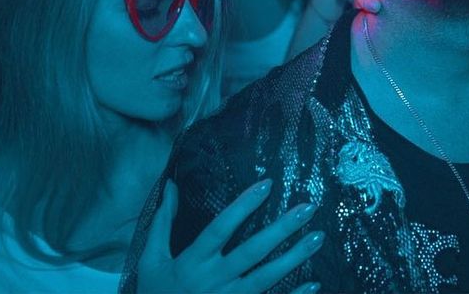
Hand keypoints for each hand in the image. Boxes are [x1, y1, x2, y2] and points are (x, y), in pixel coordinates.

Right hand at [137, 180, 323, 293]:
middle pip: (252, 251)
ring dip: (294, 258)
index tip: (267, 184)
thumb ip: (161, 224)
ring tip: (318, 238)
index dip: (243, 206)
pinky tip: (314, 283)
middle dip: (282, 229)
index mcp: (192, 263)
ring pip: (266, 278)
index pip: (220, 228)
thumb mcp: (151, 261)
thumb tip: (170, 184)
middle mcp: (213, 281)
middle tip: (308, 208)